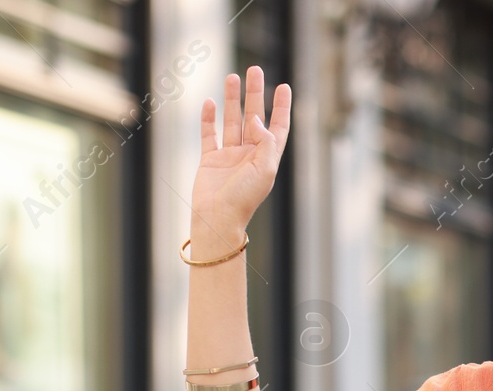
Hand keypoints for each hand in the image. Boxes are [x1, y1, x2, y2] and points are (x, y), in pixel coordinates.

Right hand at [192, 66, 290, 247]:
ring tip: (232, 76)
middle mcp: (249, 155)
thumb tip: (256, 118)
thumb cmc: (244, 198)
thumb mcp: (264, 170)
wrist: (217, 217)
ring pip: (232, 121)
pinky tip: (210, 102)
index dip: (281, 107)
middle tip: (255, 70)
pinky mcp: (210, 160)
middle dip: (255, 94)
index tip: (283, 87)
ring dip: (232, 99)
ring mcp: (229, 156)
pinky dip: (209, 118)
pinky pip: (209, 134)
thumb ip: (265, 142)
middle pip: (254, 117)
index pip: (277, 127)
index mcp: (266, 158)